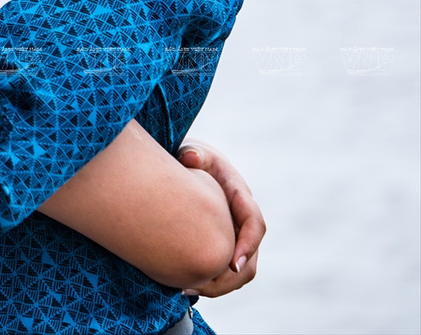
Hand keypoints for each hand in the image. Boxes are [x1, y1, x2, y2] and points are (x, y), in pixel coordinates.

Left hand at [176, 139, 264, 296]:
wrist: (185, 163)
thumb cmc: (189, 156)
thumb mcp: (192, 150)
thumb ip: (192, 153)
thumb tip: (190, 157)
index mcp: (239, 194)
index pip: (255, 223)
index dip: (248, 245)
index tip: (233, 265)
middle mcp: (241, 218)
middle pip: (251, 256)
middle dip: (230, 276)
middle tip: (203, 286)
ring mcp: (233, 233)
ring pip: (240, 271)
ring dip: (219, 285)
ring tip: (189, 289)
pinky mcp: (221, 244)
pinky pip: (223, 271)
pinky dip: (209, 282)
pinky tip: (184, 285)